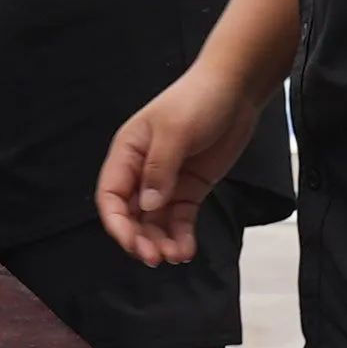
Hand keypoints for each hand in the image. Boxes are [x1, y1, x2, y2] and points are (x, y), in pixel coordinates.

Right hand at [97, 63, 261, 267]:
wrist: (235, 89)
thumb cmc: (199, 100)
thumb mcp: (175, 131)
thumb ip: (159, 169)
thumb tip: (146, 206)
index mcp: (128, 152)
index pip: (111, 196)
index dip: (117, 224)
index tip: (132, 244)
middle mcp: (142, 170)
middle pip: (130, 215)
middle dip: (139, 239)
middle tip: (156, 258)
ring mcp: (166, 181)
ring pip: (154, 222)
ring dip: (161, 241)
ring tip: (176, 256)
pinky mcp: (189, 188)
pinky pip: (179, 219)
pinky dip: (181, 236)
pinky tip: (187, 249)